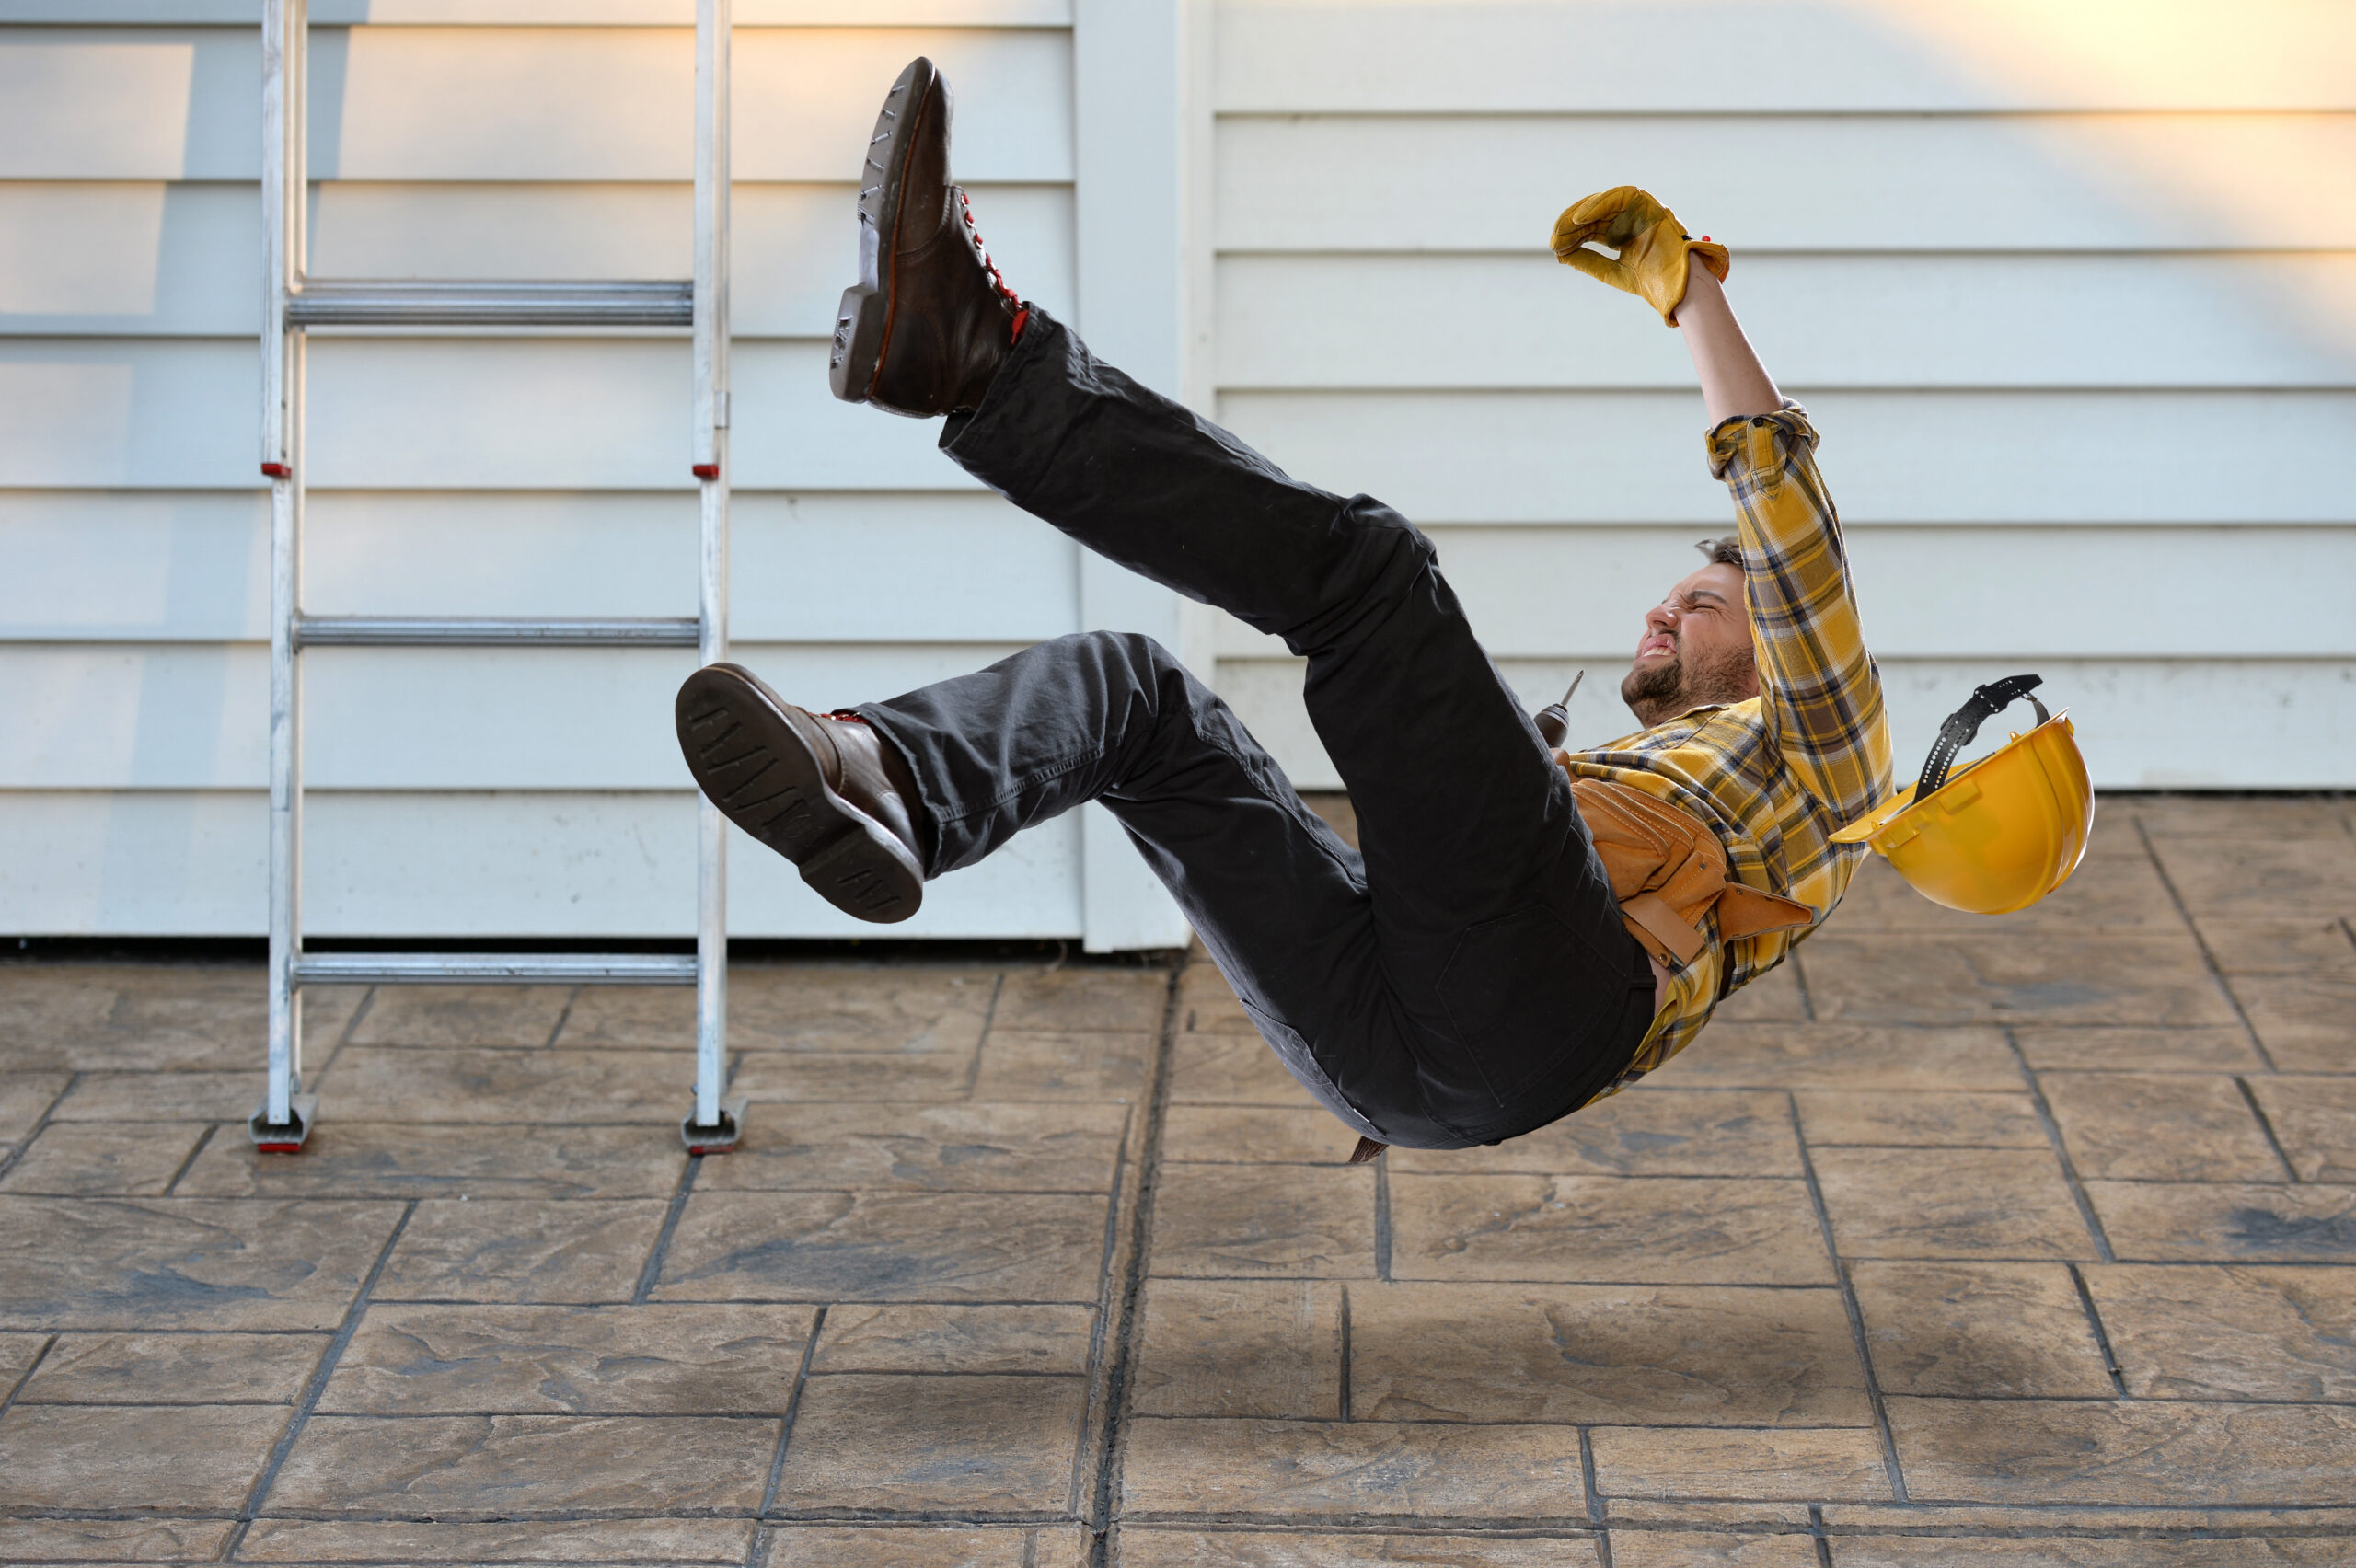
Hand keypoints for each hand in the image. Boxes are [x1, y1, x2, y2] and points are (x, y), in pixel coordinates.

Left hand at [1551, 186, 1730, 325]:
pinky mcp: (1650, 205)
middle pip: (1595, 216)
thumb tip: (1560, 254)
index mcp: (1623, 235)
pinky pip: (1620, 196)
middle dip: (1571, 226)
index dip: (1572, 236)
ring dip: (1581, 214)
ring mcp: (1641, 211)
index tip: (1555, 246)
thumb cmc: (1651, 282)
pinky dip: (1598, 204)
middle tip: (1554, 239)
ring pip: (1604, 204)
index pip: (1591, 229)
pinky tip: (1578, 219)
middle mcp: (1631, 220)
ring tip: (1562, 230)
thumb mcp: (1611, 272)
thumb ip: (1588, 261)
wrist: (1680, 286)